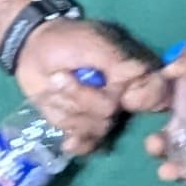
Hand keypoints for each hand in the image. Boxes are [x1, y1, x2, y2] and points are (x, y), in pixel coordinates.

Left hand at [14, 13, 160, 154]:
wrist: (31, 51)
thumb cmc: (63, 41)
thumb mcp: (90, 43)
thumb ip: (116, 60)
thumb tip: (143, 72)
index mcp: (127, 73)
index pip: (154, 92)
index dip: (145, 98)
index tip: (126, 96)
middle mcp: (119, 96)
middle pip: (110, 112)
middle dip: (80, 97)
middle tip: (58, 77)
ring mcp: (99, 113)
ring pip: (95, 128)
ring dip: (68, 109)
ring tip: (52, 89)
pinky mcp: (80, 126)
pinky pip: (87, 144)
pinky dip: (77, 143)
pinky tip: (67, 142)